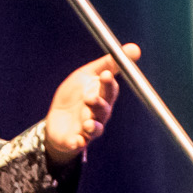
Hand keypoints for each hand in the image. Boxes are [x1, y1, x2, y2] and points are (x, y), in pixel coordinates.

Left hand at [45, 44, 137, 165]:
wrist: (58, 120)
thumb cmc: (76, 95)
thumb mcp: (87, 75)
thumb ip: (108, 63)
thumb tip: (134, 48)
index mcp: (102, 96)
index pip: (109, 90)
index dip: (108, 84)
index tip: (105, 75)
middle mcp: (98, 114)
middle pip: (103, 110)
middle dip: (99, 104)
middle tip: (90, 98)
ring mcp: (87, 128)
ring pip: (94, 129)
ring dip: (91, 126)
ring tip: (86, 123)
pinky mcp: (75, 140)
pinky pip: (78, 143)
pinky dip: (77, 142)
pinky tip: (75, 140)